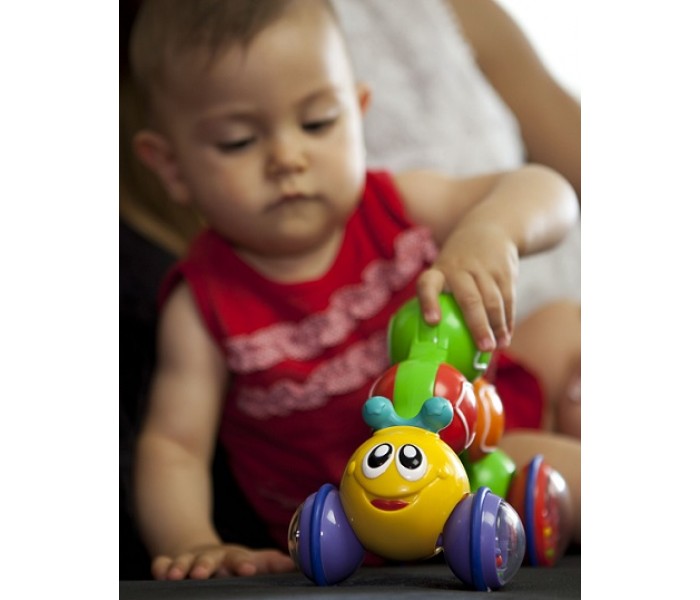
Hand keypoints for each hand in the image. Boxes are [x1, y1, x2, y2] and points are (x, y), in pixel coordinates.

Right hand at [151, 543, 295, 579]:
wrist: (199, 550)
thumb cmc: (232, 561)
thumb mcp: (252, 559)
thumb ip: (271, 563)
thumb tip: (297, 563)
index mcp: (232, 557)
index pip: (239, 559)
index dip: (242, 564)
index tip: (248, 570)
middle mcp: (210, 557)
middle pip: (208, 559)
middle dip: (204, 565)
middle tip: (201, 573)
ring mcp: (189, 559)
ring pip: (183, 562)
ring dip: (179, 567)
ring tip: (173, 575)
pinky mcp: (170, 563)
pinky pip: (161, 562)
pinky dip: (160, 565)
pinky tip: (158, 571)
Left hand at [415, 223, 517, 351]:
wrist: (491, 229)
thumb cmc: (457, 265)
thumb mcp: (442, 271)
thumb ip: (437, 299)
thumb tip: (425, 344)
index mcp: (440, 271)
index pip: (428, 284)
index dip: (429, 302)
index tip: (432, 321)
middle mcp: (461, 269)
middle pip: (470, 299)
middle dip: (477, 325)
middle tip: (483, 348)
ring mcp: (485, 269)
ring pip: (493, 301)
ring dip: (496, 327)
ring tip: (495, 348)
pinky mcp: (505, 272)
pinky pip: (508, 300)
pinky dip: (507, 322)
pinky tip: (505, 339)